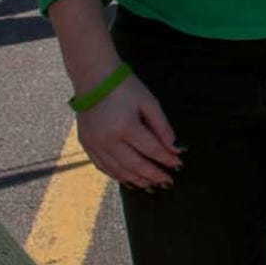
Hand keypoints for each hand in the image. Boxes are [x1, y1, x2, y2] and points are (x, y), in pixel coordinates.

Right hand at [73, 68, 183, 189]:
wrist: (94, 78)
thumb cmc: (126, 88)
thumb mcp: (149, 102)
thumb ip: (162, 127)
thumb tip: (175, 149)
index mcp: (126, 126)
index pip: (151, 149)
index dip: (166, 159)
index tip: (179, 165)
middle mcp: (108, 139)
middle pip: (134, 164)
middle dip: (153, 175)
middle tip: (168, 182)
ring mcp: (95, 144)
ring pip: (118, 170)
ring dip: (136, 180)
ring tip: (151, 186)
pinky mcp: (86, 145)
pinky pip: (103, 166)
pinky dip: (117, 175)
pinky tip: (129, 180)